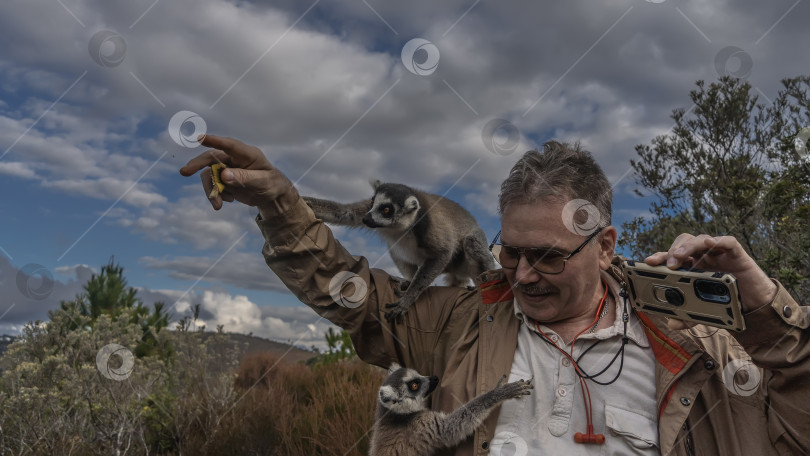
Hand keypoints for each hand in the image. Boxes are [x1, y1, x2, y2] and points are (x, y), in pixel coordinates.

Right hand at [178, 135, 296, 213]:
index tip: (200, 138)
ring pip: (209, 176)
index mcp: (247, 154)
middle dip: (197, 164)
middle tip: (184, 172)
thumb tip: (224, 175)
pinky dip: (216, 196)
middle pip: (211, 158)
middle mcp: (233, 159)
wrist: (271, 195)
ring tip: (217, 206)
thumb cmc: (271, 183)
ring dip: (210, 191)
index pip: (229, 145)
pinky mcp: (223, 180)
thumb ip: (244, 178)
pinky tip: (229, 201)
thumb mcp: (262, 182)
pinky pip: (213, 186)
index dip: (215, 141)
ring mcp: (226, 169)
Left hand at [645, 234, 777, 328]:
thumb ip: (689, 317)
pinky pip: (727, 242)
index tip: (648, 263)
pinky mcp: (736, 253)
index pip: (671, 257)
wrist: (754, 303)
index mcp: (690, 267)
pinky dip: (718, 241)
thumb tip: (672, 323)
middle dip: (672, 251)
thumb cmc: (726, 301)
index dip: (659, 257)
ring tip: (680, 256)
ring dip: (688, 246)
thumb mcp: (704, 312)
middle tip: (668, 264)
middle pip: (683, 244)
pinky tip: (709, 243)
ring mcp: (717, 254)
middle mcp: (701, 257)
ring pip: (699, 240)